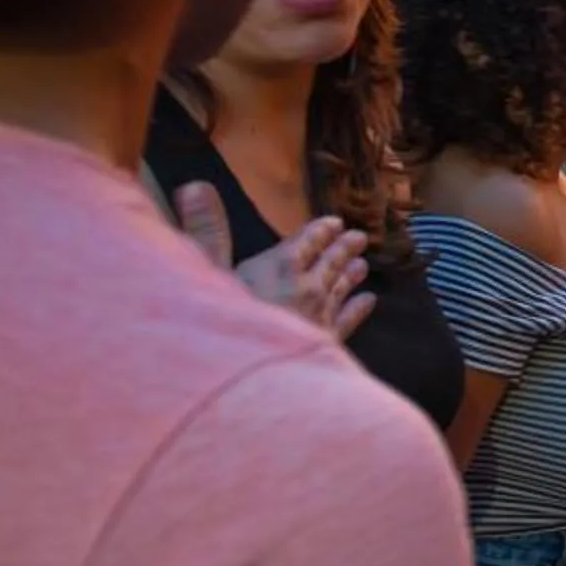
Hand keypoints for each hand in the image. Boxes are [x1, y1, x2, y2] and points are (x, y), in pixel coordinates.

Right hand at [177, 185, 375, 338]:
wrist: (254, 379)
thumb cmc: (224, 326)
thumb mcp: (207, 273)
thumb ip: (206, 231)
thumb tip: (196, 185)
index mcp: (279, 267)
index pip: (304, 243)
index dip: (318, 231)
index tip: (333, 223)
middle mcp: (306, 288)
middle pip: (328, 264)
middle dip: (341, 249)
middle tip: (359, 238)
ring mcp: (320, 317)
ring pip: (340, 290)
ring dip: (350, 275)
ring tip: (362, 265)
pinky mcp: (327, 344)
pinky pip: (347, 321)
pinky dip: (358, 309)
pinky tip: (369, 301)